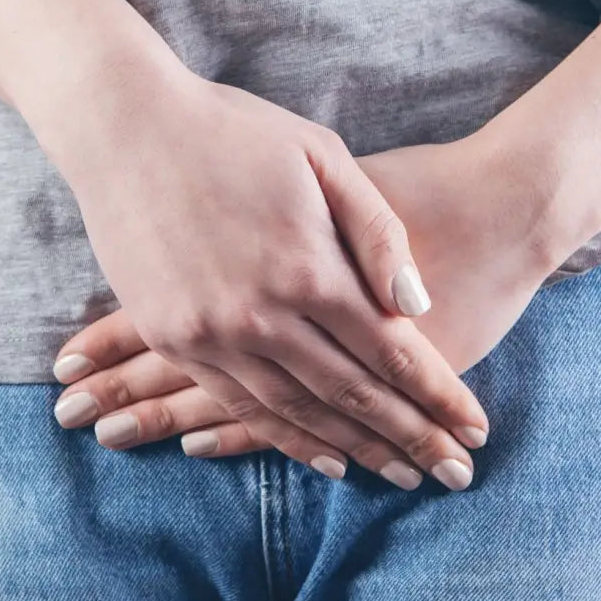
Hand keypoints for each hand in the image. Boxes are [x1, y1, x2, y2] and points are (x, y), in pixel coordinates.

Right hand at [40, 63, 490, 489]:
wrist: (125, 125)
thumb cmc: (235, 131)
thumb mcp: (323, 157)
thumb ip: (377, 234)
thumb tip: (417, 307)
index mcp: (308, 266)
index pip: (391, 352)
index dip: (437, 396)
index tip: (475, 430)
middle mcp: (262, 314)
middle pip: (353, 394)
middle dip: (411, 438)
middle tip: (455, 474)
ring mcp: (212, 333)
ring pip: (299, 412)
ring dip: (356, 449)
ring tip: (401, 475)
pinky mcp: (173, 339)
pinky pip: (240, 406)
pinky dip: (287, 439)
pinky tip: (326, 458)